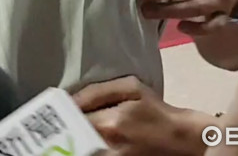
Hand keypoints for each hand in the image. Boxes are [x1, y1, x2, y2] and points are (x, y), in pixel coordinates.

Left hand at [73, 77, 210, 155]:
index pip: (70, 119)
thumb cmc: (157, 110)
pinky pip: (92, 154)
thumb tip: (68, 99)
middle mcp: (107, 146)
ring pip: (80, 149)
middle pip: (71, 138)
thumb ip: (96, 92)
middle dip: (64, 129)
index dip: (60, 114)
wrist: (183, 140)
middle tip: (60, 122)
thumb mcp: (131, 88)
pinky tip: (87, 140)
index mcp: (110, 124)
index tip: (53, 109)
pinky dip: (86, 147)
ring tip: (73, 131)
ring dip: (74, 140)